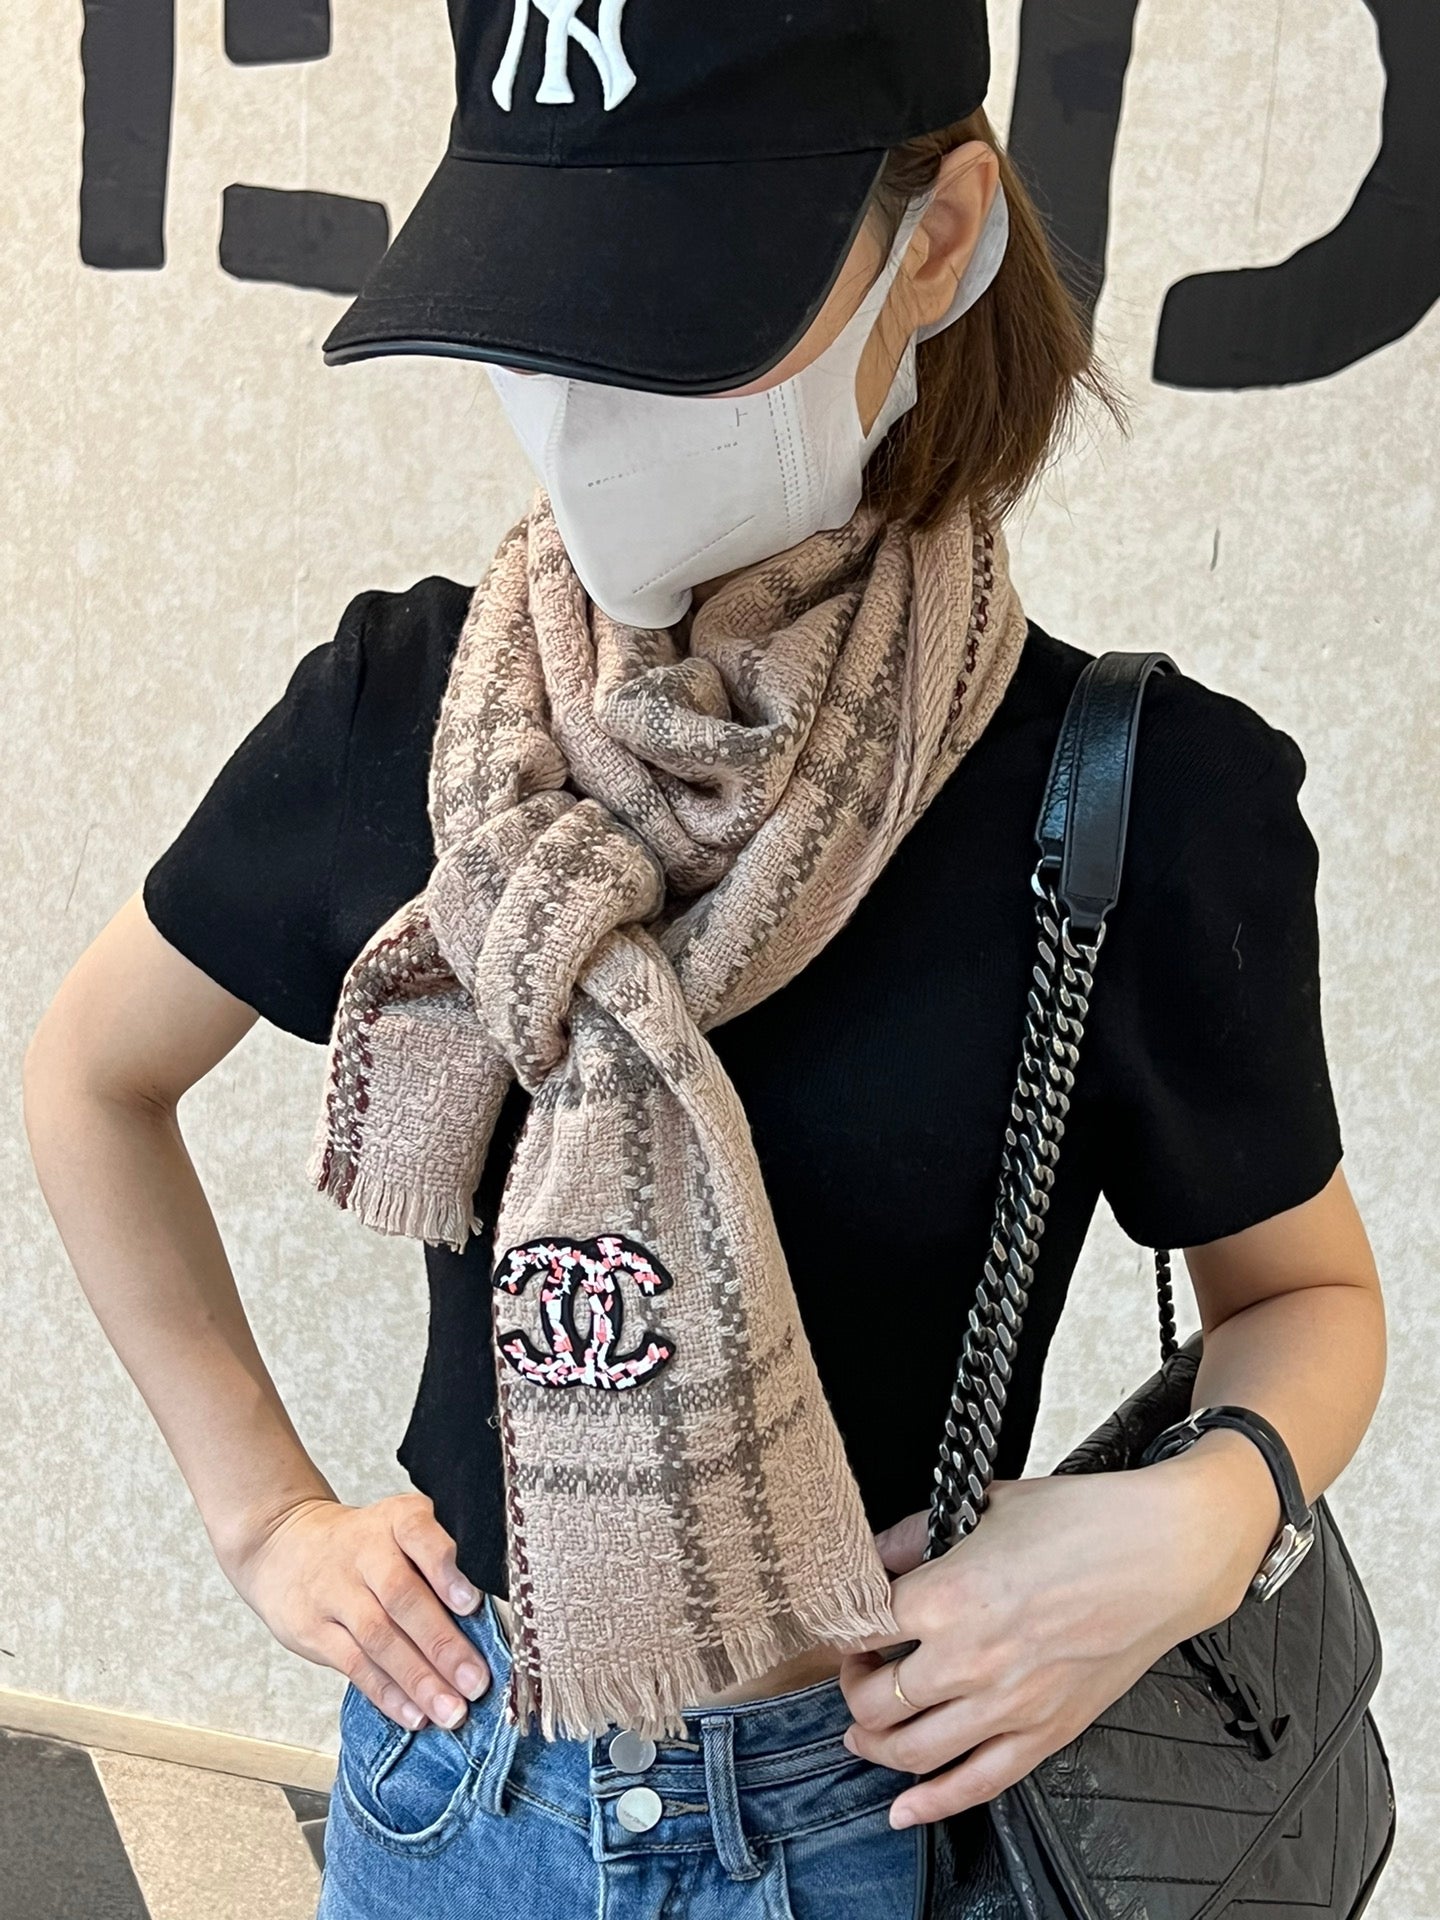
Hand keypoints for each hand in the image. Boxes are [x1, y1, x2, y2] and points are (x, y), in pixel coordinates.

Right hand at [220, 1491, 491, 1732]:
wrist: (284, 1542)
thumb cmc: (365, 1545)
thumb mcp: (400, 1529)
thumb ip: (441, 1560)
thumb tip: (493, 1618)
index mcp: (396, 1520)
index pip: (420, 1534)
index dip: (445, 1568)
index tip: (472, 1603)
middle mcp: (365, 1551)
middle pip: (403, 1597)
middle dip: (442, 1644)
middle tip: (476, 1681)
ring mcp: (335, 1591)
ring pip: (379, 1638)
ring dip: (419, 1679)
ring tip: (452, 1711)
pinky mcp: (313, 1629)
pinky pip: (353, 1664)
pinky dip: (386, 1693)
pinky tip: (414, 1714)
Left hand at [840, 1446, 1277, 1829]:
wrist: (1164, 1554)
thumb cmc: (1083, 1521)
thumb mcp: (986, 1505)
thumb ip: (920, 1532)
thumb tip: (882, 1552)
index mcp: (947, 1595)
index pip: (861, 1628)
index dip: (843, 1627)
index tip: (845, 1624)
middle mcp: (968, 1660)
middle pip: (875, 1699)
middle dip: (853, 1687)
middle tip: (857, 1670)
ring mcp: (1007, 1705)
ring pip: (912, 1750)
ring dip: (875, 1745)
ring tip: (863, 1730)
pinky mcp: (1045, 1733)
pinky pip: (976, 1784)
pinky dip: (932, 1803)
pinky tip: (903, 1809)